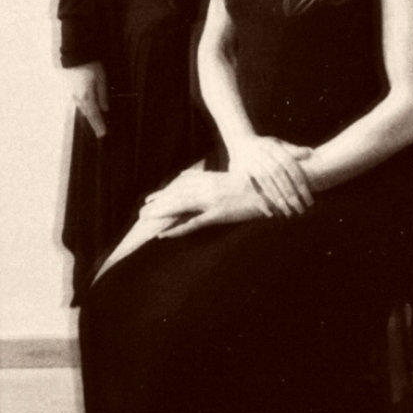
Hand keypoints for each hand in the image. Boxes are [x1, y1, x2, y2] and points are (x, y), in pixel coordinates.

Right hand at [66, 61, 107, 137]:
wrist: (76, 56)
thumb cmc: (90, 65)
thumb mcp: (101, 78)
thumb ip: (102, 94)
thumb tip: (105, 109)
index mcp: (86, 96)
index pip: (94, 114)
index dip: (99, 125)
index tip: (103, 134)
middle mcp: (79, 98)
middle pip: (88, 115)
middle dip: (95, 125)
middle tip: (101, 134)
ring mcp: (74, 95)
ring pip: (84, 110)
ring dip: (91, 118)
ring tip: (97, 126)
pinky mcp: (73, 91)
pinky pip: (81, 104)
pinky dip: (86, 111)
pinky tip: (90, 113)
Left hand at [141, 167, 268, 235]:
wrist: (270, 190)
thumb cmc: (252, 185)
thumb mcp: (229, 179)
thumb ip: (210, 179)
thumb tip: (192, 178)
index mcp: (211, 179)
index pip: (182, 185)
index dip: (165, 192)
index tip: (151, 197)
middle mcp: (208, 187)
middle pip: (177, 194)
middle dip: (159, 202)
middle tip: (142, 211)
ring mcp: (213, 201)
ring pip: (181, 206)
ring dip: (162, 213)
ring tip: (146, 219)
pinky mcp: (219, 214)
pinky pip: (193, 223)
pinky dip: (177, 229)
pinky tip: (165, 235)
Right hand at [229, 136, 313, 216]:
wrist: (238, 139)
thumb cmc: (264, 146)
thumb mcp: (278, 144)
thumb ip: (293, 151)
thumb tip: (311, 153)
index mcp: (273, 147)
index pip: (290, 165)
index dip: (300, 182)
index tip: (309, 198)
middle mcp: (262, 153)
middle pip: (279, 174)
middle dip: (290, 192)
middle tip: (300, 209)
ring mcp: (251, 162)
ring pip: (266, 181)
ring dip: (277, 198)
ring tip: (288, 212)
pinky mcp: (240, 172)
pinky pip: (251, 188)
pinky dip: (260, 201)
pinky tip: (270, 213)